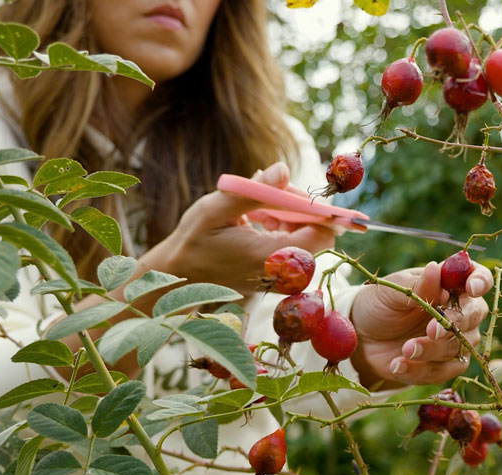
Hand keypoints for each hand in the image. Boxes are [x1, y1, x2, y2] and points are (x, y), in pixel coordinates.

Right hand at [142, 162, 346, 293]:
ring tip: (257, 209)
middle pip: (317, 234)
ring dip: (288, 217)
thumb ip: (253, 190)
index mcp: (271, 256)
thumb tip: (284, 169)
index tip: (293, 190)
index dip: (317, 209)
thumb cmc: (194, 240)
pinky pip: (293, 248)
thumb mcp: (216, 209)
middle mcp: (282, 273)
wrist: (179, 274)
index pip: (322, 234)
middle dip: (299, 209)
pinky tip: (257, 219)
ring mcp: (281, 278)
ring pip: (306, 239)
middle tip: (269, 194)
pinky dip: (282, 229)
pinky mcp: (276, 277)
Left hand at [349, 260, 492, 388]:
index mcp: (450, 285)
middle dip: (454, 324)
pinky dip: (419, 370)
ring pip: (458, 347)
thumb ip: (416, 286)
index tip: (471, 288)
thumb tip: (435, 269)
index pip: (478, 278)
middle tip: (431, 330)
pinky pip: (441, 372)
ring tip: (405, 350)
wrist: (363, 339)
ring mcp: (455, 340)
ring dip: (431, 350)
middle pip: (473, 316)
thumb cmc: (379, 306)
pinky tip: (397, 365)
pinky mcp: (443, 366)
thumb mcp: (390, 292)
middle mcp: (459, 312)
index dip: (480, 281)